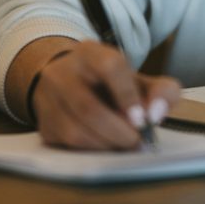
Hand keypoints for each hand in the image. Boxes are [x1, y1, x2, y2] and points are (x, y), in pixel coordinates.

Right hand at [29, 40, 180, 149]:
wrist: (70, 81)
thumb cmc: (111, 83)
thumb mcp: (139, 79)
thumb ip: (161, 91)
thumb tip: (156, 114)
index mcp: (91, 52)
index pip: (109, 66)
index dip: (127, 95)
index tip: (142, 119)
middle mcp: (64, 71)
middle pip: (88, 107)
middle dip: (118, 131)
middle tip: (137, 141)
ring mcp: (49, 98)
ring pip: (75, 131)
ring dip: (105, 144)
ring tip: (124, 144)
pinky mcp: (43, 123)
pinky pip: (67, 145)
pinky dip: (91, 150)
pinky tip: (105, 145)